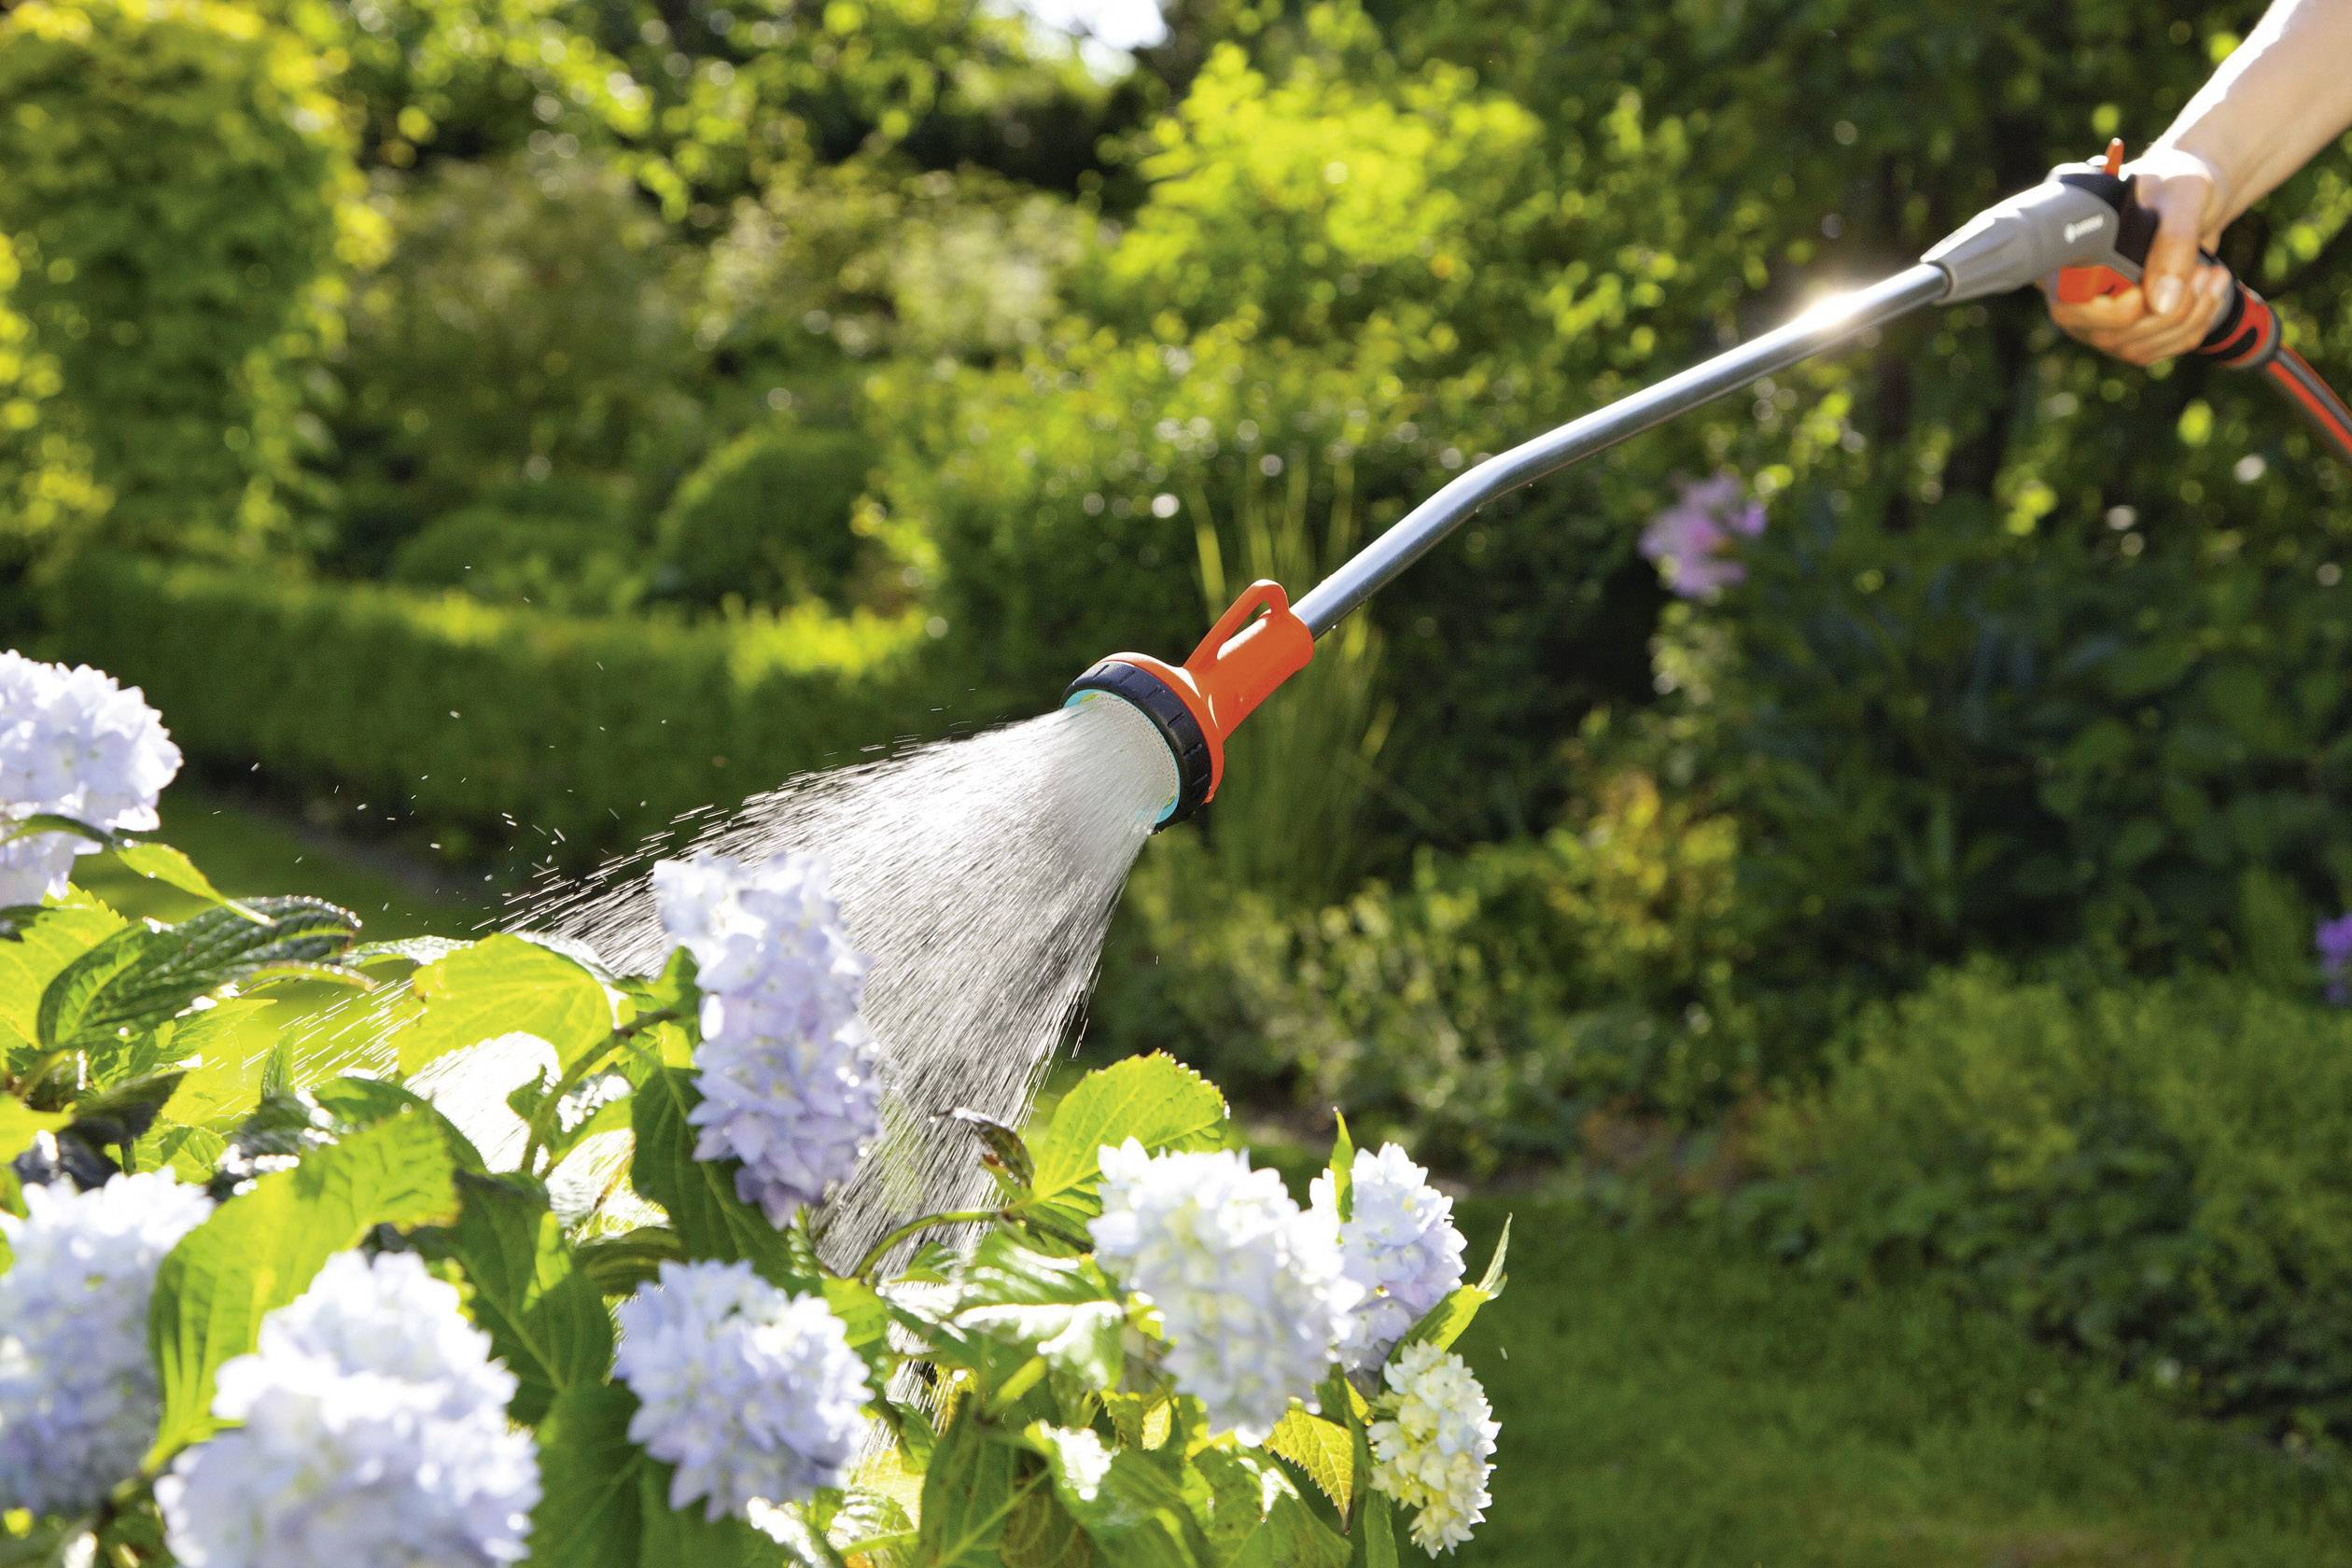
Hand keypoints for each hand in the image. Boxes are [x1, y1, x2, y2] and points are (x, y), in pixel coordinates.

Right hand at [2048, 146, 2230, 366]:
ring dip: (2191, 314)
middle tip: (2202, 269)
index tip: (2141, 293)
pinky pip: (2167, 346)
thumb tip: (2161, 302)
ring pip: (2143, 348)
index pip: (2070, 310)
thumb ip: (2172, 241)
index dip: (2105, 313)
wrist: (2188, 196)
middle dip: (2170, 310)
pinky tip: (2212, 289)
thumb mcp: (2180, 195)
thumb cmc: (2174, 184)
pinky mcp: (2138, 333)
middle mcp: (2081, 302)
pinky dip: (2199, 320)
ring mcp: (2107, 324)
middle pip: (2115, 337)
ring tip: (2213, 273)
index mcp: (2071, 262)